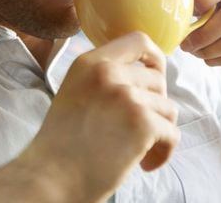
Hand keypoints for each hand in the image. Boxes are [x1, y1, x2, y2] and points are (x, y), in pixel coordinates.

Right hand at [21, 32, 179, 201]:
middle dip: (154, 107)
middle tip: (136, 131)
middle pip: (157, 79)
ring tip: (138, 152)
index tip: (155, 77)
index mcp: (89, 63)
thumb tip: (143, 79)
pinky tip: (144, 164)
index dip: (155, 58)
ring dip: (159, 132)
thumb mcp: (74, 94)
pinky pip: (172, 133)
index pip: (137, 40)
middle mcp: (108, 73)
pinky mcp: (141, 123)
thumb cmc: (60, 147)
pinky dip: (164, 153)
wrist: (48, 180)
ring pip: (168, 108)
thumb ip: (103, 80)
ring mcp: (126, 96)